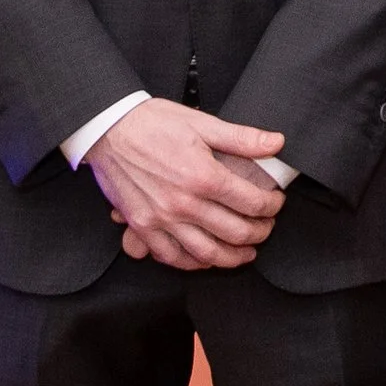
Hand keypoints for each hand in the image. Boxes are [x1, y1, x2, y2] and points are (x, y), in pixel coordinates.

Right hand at [86, 98, 285, 270]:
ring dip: (232, 257)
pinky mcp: (142, 227)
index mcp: (203, 176)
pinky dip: (193, 263)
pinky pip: (171, 257)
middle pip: (235, 232)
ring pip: (206, 252)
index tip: (275, 202)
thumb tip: (276, 142)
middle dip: (259, 233)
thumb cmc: (153, 123)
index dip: (272, 206)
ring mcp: (161, 220)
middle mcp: (184, 204)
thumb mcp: (202, 123)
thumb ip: (242, 138)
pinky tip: (206, 258)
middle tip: (266, 228)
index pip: (252, 202)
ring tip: (246, 252)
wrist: (109, 129)